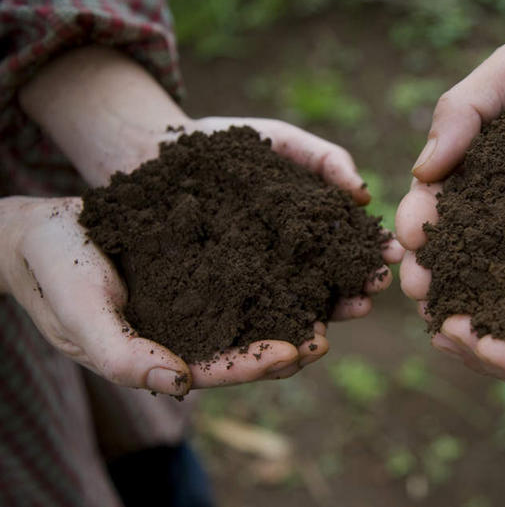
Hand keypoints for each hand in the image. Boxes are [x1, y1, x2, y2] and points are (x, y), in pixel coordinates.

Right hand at [0, 120, 401, 395]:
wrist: (41, 229)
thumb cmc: (53, 272)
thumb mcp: (78, 313)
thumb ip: (121, 353)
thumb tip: (179, 385)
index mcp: (167, 354)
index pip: (223, 367)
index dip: (261, 361)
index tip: (299, 348)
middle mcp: (195, 329)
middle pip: (259, 338)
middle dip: (305, 330)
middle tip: (351, 313)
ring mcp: (205, 295)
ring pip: (267, 301)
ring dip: (313, 295)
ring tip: (355, 282)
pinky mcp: (211, 261)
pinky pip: (257, 263)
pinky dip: (290, 258)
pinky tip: (322, 241)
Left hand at [189, 115, 403, 320]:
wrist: (155, 153)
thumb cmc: (225, 145)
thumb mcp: (282, 140)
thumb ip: (325, 159)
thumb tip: (365, 196)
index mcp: (307, 228)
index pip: (348, 246)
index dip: (371, 252)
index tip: (391, 255)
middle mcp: (287, 260)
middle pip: (329, 282)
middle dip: (356, 288)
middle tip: (374, 290)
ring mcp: (254, 280)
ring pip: (296, 304)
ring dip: (327, 313)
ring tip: (346, 313)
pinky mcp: (219, 295)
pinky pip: (248, 315)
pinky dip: (274, 324)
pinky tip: (293, 331)